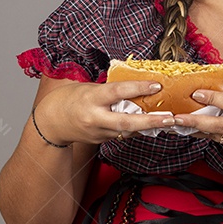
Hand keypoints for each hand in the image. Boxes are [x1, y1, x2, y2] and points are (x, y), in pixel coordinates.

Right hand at [35, 79, 175, 144]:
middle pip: (127, 122)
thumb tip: (135, 83)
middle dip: (151, 121)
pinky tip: (150, 126)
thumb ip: (109, 88)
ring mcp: (98, 132)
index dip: (138, 88)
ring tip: (169, 121)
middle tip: (172, 118)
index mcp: (91, 98)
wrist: (50, 122)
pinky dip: (137, 130)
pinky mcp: (101, 141)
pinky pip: (122, 135)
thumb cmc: (70, 98)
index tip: (157, 85)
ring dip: (149, 127)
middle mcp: (95, 117)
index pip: (118, 92)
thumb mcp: (88, 87)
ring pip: (127, 131)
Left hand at [170, 90, 222, 159]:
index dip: (213, 98)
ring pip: (217, 136)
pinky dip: (210, 135)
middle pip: (219, 126)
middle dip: (195, 122)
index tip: (195, 93)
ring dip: (196, 130)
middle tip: (176, 118)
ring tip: (178, 124)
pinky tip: (198, 130)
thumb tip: (213, 96)